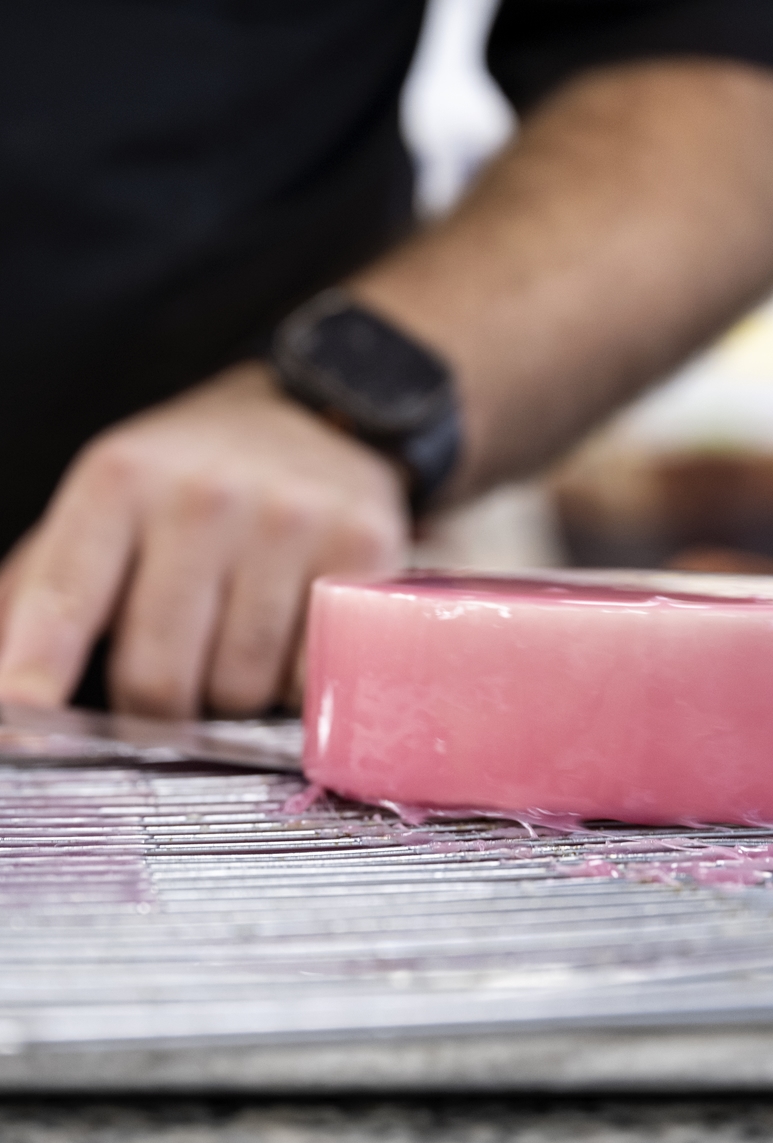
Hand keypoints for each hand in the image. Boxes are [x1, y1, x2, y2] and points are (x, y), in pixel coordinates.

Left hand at [0, 362, 409, 716]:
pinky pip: (312, 675)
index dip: (37, 671)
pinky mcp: (361, 550)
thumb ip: (41, 586)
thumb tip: (1, 689)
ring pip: (240, 688)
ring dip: (230, 701)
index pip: (66, 597)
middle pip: (159, 675)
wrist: (320, 415)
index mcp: (120, 481)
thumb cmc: (195, 475)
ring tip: (235, 655)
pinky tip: (292, 645)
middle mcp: (204, 498)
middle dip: (155, 712)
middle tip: (167, 697)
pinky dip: (295, 687)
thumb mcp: (108, 499)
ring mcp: (289, 523)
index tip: (17, 721)